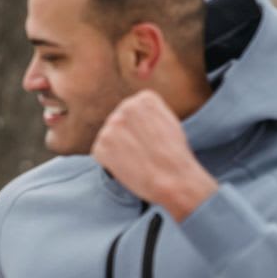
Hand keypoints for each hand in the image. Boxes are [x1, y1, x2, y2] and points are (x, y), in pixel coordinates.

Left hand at [92, 90, 217, 220]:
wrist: (173, 179)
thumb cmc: (175, 155)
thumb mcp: (168, 122)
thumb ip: (148, 114)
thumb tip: (133, 115)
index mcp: (145, 98)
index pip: (134, 109)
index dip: (142, 128)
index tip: (153, 139)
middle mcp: (126, 106)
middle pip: (120, 122)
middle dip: (127, 137)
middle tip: (143, 152)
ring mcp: (111, 126)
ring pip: (109, 137)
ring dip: (118, 149)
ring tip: (137, 160)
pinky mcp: (101, 145)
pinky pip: (100, 153)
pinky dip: (110, 162)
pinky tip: (127, 167)